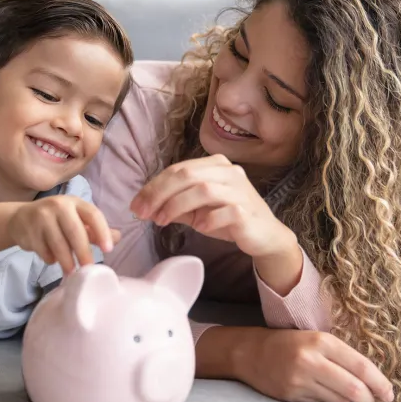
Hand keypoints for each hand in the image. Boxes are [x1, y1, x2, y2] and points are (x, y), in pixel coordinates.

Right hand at [8, 196, 120, 273]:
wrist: (20, 218)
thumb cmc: (55, 220)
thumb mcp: (76, 219)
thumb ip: (94, 230)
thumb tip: (117, 238)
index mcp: (74, 202)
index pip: (93, 215)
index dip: (102, 232)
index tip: (108, 250)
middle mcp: (58, 206)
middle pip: (75, 232)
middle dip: (83, 253)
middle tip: (89, 269)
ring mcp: (41, 217)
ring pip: (58, 244)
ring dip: (67, 262)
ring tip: (72, 273)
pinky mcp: (29, 231)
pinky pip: (44, 251)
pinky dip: (50, 259)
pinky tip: (52, 258)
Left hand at [129, 154, 288, 257]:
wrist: (264, 236)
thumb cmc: (229, 219)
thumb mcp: (197, 210)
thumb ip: (175, 205)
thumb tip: (144, 206)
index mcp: (215, 165)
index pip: (178, 169)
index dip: (153, 186)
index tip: (136, 205)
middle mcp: (229, 172)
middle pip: (186, 175)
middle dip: (159, 194)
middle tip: (144, 213)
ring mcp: (240, 190)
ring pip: (202, 190)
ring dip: (177, 206)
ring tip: (162, 222)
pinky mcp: (247, 211)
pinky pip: (223, 211)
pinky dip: (207, 219)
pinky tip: (200, 228)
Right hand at [232, 328, 393, 401]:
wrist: (251, 352)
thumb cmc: (290, 343)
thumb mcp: (317, 339)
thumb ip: (343, 357)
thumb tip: (374, 382)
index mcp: (321, 341)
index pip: (361, 367)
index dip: (380, 383)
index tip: (389, 393)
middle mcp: (310, 360)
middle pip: (354, 389)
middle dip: (368, 399)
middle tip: (371, 401)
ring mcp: (299, 380)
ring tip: (346, 396)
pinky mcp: (291, 395)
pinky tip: (324, 394)